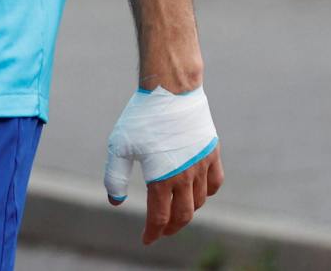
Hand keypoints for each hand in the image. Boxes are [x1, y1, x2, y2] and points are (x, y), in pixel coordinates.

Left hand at [104, 85, 222, 244]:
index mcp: (162, 178)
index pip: (160, 217)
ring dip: (188, 210)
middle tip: (162, 231)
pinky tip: (198, 192)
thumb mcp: (119, 147)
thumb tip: (115, 201)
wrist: (170, 91)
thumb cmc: (141, 117)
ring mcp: (202, 165)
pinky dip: (206, 193)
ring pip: (200, 201)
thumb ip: (115, 177)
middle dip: (171, 227)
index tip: (147, 240)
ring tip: (176, 211)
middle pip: (183, 215)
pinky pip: (214, 183)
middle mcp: (186, 176)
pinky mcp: (212, 153)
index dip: (153, 232)